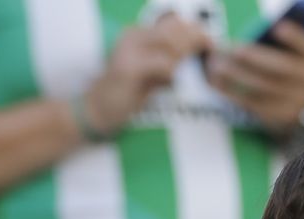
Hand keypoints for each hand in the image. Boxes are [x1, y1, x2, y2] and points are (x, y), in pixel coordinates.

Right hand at [84, 14, 211, 136]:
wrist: (95, 111)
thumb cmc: (124, 94)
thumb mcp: (149, 72)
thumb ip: (168, 58)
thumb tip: (197, 51)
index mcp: (137, 34)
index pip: (174, 22)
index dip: (196, 30)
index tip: (209, 43)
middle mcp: (133, 37)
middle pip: (175, 28)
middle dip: (196, 40)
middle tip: (206, 54)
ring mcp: (130, 51)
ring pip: (172, 44)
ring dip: (184, 59)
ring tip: (183, 73)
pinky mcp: (129, 69)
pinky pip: (164, 65)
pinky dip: (173, 74)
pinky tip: (171, 84)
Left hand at [206, 20, 303, 136]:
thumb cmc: (293, 73)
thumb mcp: (299, 58)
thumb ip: (283, 46)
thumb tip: (253, 36)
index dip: (294, 37)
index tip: (277, 27)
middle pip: (279, 67)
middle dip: (254, 56)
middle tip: (231, 49)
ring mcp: (292, 100)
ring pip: (260, 86)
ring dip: (234, 74)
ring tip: (216, 64)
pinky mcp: (274, 115)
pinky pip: (248, 102)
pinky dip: (229, 91)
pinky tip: (215, 81)